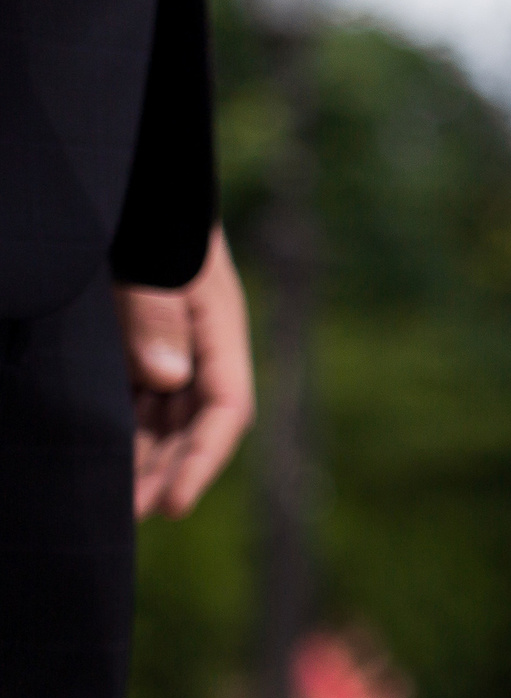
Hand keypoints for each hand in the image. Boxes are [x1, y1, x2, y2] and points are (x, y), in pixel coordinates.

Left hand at [120, 226, 255, 519]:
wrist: (132, 180)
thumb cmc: (150, 215)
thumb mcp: (153, 260)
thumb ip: (157, 314)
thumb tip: (166, 377)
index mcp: (219, 327)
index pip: (227, 409)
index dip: (203, 461)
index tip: (170, 506)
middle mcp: (198, 345)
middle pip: (194, 425)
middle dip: (166, 473)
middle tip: (123, 517)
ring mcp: (165, 345)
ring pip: (162, 418)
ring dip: (142, 460)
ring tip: (109, 501)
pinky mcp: (132, 343)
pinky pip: (133, 398)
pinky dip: (120, 432)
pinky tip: (95, 456)